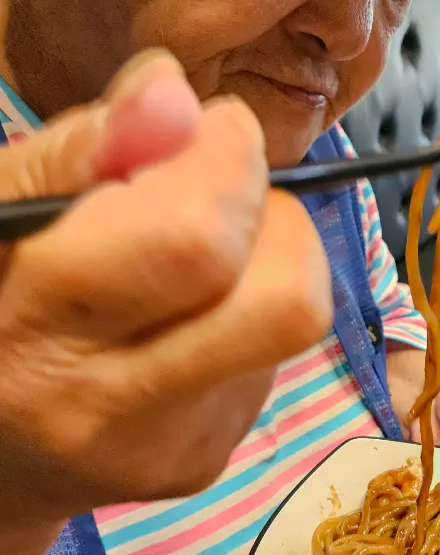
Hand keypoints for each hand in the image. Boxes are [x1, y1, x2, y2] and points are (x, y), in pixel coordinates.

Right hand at [0, 50, 332, 528]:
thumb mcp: (0, 213)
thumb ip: (80, 151)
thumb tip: (177, 95)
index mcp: (38, 329)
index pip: (195, 240)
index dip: (230, 162)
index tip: (214, 127)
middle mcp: (113, 407)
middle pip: (288, 299)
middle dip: (278, 216)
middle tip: (226, 192)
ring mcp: (174, 447)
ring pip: (295, 320)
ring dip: (270, 258)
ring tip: (201, 256)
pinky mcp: (210, 459)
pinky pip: (274, 355)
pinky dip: (249, 309)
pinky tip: (192, 316)